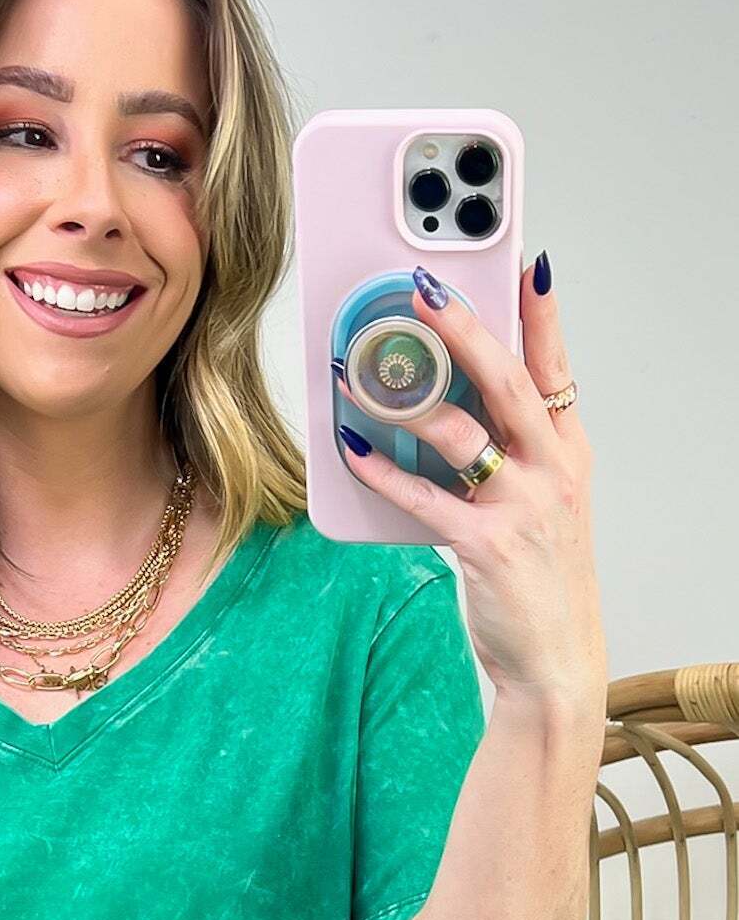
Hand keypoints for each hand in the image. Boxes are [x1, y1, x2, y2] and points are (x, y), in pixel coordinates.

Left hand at [337, 256, 607, 709]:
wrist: (554, 658)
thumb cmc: (541, 578)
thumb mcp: (546, 504)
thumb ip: (513, 453)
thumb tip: (457, 405)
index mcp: (568, 453)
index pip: (555, 368)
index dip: (540, 313)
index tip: (524, 261)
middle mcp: (552, 472)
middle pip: (508, 382)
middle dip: (466, 331)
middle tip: (427, 290)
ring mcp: (522, 508)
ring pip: (462, 433)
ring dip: (407, 398)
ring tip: (361, 372)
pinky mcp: (486, 546)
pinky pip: (424, 498)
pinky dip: (383, 472)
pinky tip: (352, 450)